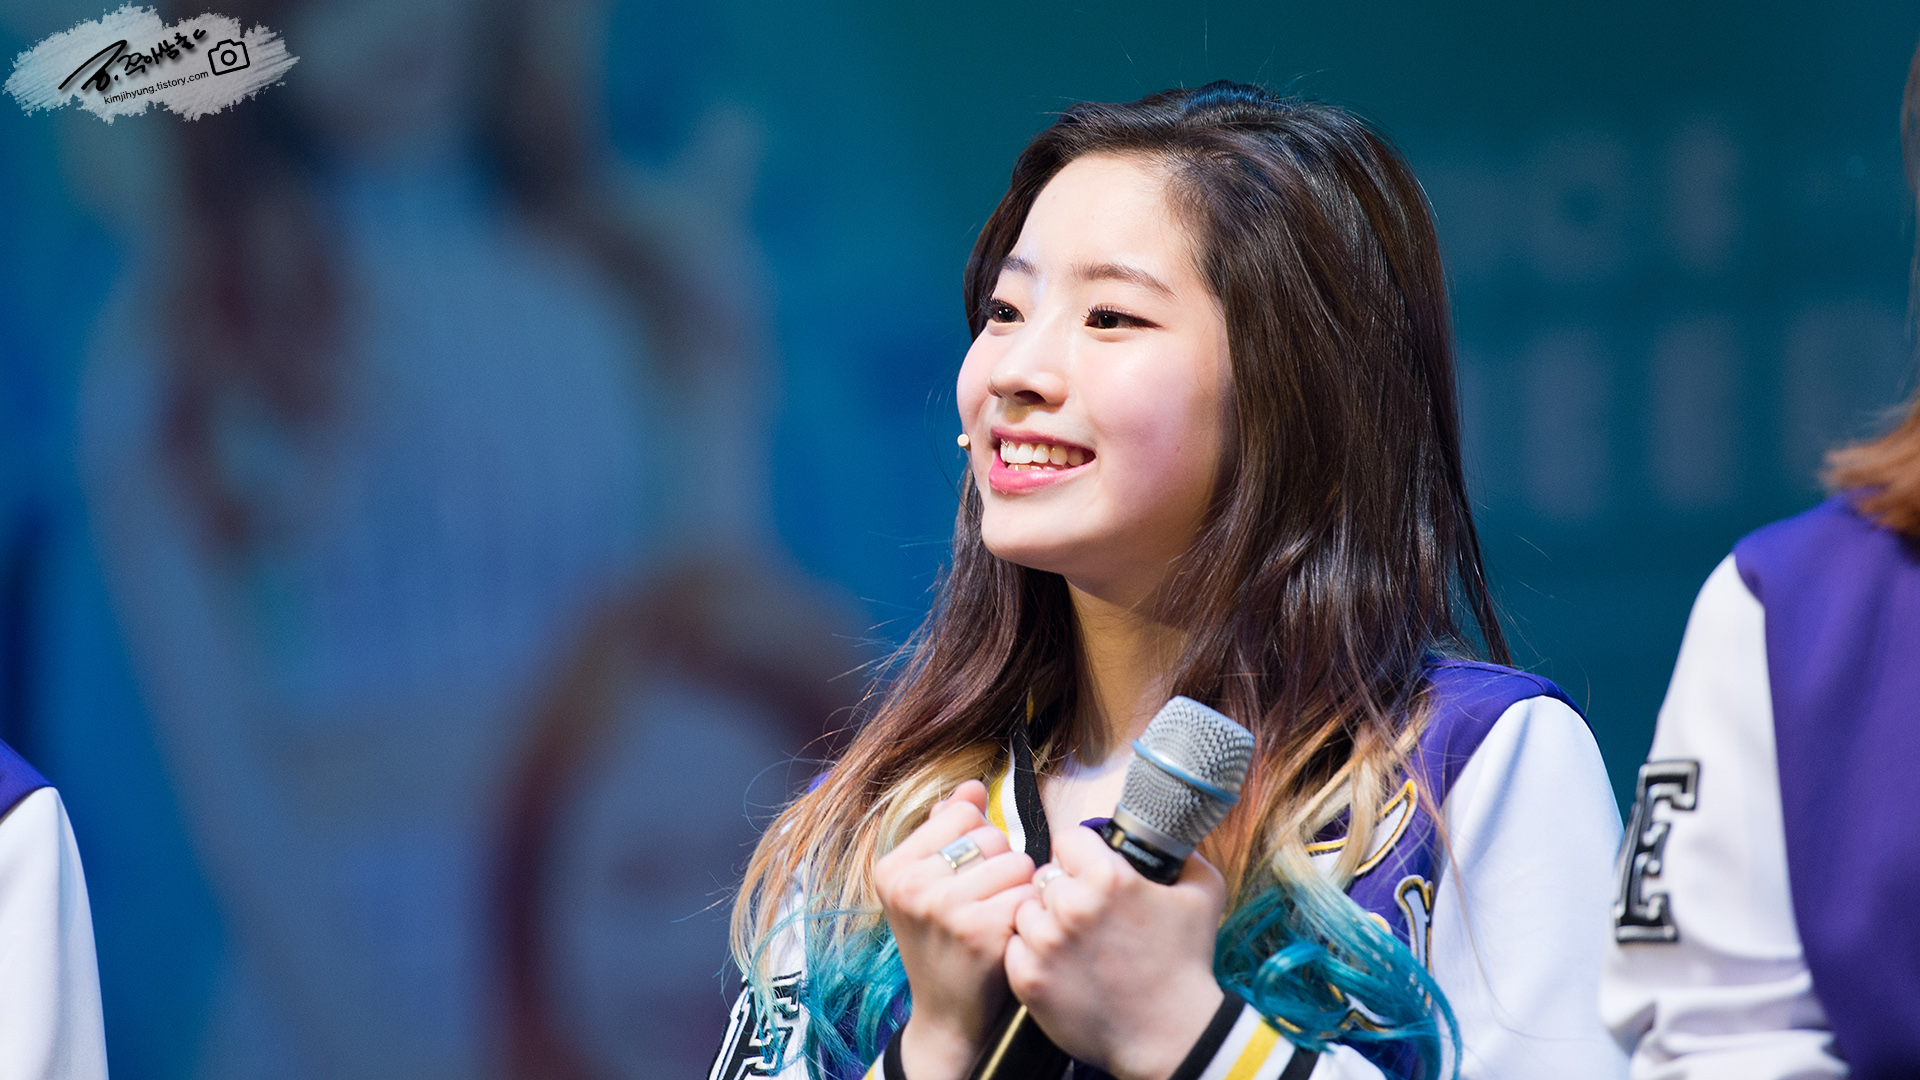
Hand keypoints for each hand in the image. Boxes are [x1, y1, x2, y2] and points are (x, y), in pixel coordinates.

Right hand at [874, 780, 1035, 1079]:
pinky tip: (1011, 934)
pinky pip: (1028, 894)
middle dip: (1000, 866)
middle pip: (992, 837)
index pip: (962, 813)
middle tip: (984, 903)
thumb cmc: (943, 943)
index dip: (977, 841)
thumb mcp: (926, 886)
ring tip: (998, 916)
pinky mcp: (980, 932)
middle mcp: (912, 886)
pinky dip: (1029, 913)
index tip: (966, 875)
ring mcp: (944, 909)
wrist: (946, 1015)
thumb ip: (945, 832)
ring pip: (1016, 863)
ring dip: (1019, 890)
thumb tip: (971, 786)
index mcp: (893, 868)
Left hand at [1005, 824, 1226, 1079]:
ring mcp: (1046, 943)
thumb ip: (1184, 858)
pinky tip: (1060, 966)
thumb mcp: (1203, 896)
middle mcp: (1071, 905)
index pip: (1068, 839)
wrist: (1171, 1035)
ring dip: (1043, 921)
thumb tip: (1170, 843)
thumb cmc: (1187, 966)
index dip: (1080, 854)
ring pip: (1025, 910)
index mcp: (1108, 877)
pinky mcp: (1029, 977)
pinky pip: (1015, 947)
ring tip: (1072, 943)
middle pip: (1044, 875)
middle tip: (1085, 915)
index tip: (1087, 870)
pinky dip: (1031, 955)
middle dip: (1062, 890)